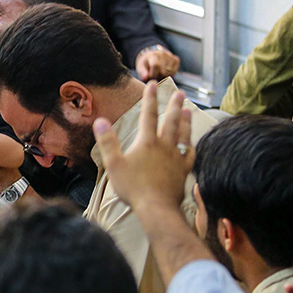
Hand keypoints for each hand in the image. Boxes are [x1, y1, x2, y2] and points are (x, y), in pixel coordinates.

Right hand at [93, 81, 193, 211]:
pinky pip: (190, 154)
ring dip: (186, 121)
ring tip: (188, 111)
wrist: (157, 208)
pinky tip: (192, 144)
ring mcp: (177, 158)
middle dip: (174, 105)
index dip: (150, 98)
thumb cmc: (133, 188)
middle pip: (171, 121)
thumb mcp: (113, 164)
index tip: (152, 84)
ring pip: (183, 134)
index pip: (148, 115)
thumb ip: (107, 141)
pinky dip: (191, 146)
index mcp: (147, 142)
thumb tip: (100, 121)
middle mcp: (164, 146)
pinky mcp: (184, 171)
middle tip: (180, 93)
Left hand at [136, 47, 179, 81]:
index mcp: (153, 55)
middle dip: (158, 76)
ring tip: (159, 73)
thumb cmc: (146, 63)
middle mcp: (163, 54)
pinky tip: (165, 71)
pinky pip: (174, 72)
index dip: (153, 75)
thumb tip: (146, 78)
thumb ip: (142, 72)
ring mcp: (171, 57)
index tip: (150, 77)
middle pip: (163, 72)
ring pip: (169, 73)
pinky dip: (169, 74)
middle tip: (154, 75)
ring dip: (164, 76)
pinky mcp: (176, 60)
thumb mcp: (140, 66)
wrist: (152, 54)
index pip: (156, 66)